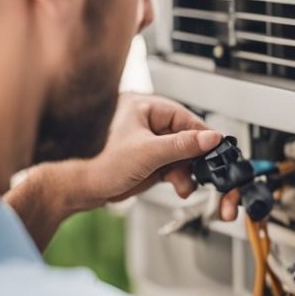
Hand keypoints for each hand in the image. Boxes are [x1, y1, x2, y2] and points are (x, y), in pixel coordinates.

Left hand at [6, 93, 240, 248]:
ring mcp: (144, 142)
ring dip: (184, 171)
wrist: (77, 188)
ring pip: (178, 154)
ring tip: (182, 184)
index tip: (218, 148)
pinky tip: (176, 185)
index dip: (202, 136)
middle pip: (183, 137)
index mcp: (143, 107)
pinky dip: (176, 176)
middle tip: (199, 173)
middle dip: (192, 159)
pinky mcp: (143, 160)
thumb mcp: (148, 153)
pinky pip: (169, 165)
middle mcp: (145, 122)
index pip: (184, 118)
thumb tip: (210, 137)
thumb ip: (182, 145)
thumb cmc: (97, 162)